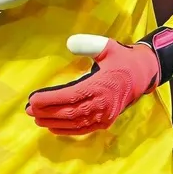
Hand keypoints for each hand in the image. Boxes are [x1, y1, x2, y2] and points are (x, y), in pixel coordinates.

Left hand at [26, 33, 164, 134]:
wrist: (143, 76)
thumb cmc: (122, 59)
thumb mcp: (108, 46)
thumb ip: (89, 44)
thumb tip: (70, 43)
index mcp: (101, 86)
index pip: (71, 96)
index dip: (51, 100)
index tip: (33, 99)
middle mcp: (103, 104)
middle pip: (70, 112)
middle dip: (47, 113)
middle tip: (29, 110)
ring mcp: (104, 116)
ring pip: (75, 123)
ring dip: (54, 123)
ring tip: (36, 118)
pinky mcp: (105, 122)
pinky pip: (83, 129)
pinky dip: (67, 130)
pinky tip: (53, 128)